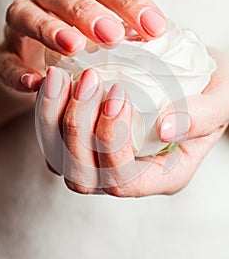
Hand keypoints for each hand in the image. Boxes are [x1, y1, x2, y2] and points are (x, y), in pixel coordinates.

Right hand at [0, 0, 166, 92]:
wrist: (41, 67)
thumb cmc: (83, 51)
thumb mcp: (107, 39)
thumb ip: (130, 37)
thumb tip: (165, 46)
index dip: (130, 1)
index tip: (155, 27)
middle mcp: (47, 0)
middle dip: (87, 10)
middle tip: (112, 35)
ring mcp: (21, 26)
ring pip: (26, 15)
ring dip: (50, 29)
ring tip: (74, 47)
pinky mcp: (5, 55)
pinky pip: (5, 60)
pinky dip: (17, 71)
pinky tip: (36, 82)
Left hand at [37, 47, 228, 196]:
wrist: (195, 80)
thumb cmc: (210, 93)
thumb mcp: (220, 102)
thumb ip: (200, 117)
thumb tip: (166, 127)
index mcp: (161, 177)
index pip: (123, 181)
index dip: (112, 142)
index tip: (119, 94)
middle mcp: (127, 177)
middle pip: (84, 177)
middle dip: (78, 128)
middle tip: (90, 80)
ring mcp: (102, 162)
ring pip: (60, 162)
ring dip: (54, 119)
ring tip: (61, 77)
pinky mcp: (85, 141)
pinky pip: (52, 139)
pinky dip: (47, 112)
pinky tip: (55, 80)